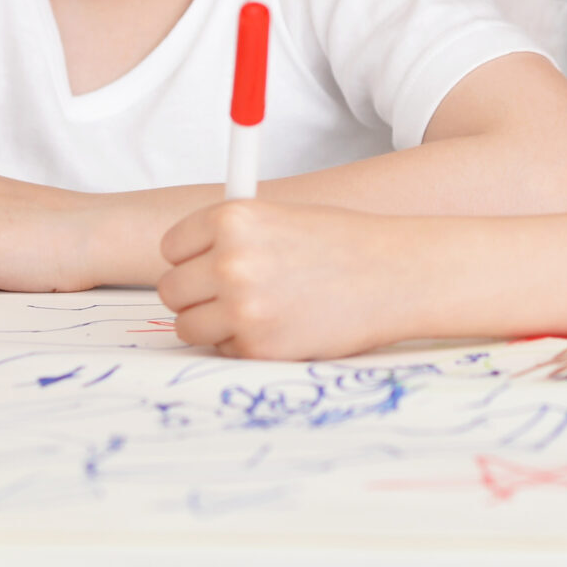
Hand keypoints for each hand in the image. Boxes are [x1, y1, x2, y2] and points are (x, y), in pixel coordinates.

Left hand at [158, 199, 421, 359]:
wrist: (396, 274)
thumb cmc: (341, 243)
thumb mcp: (280, 216)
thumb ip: (230, 235)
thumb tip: (182, 262)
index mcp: (233, 218)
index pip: (171, 246)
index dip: (192, 257)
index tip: (212, 262)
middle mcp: (230, 261)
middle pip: (171, 289)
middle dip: (196, 294)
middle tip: (231, 293)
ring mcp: (242, 307)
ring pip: (187, 325)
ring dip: (212, 323)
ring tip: (254, 311)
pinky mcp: (257, 347)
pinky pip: (220, 349)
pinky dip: (241, 344)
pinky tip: (278, 326)